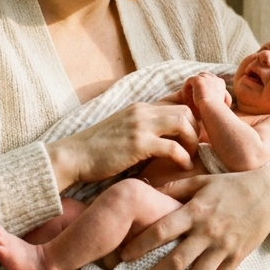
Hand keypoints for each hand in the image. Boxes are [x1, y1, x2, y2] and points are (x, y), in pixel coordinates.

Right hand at [46, 102, 198, 188]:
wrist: (73, 156)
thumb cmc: (96, 150)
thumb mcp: (122, 131)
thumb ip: (142, 129)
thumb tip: (163, 140)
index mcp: (139, 107)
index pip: (176, 102)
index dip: (191, 118)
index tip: (196, 135)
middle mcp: (142, 111)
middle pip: (186, 110)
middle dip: (197, 129)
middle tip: (197, 148)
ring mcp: (140, 126)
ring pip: (183, 123)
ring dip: (193, 141)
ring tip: (190, 157)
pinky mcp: (138, 144)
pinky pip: (173, 147)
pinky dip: (183, 157)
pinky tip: (183, 167)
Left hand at [121, 165, 269, 269]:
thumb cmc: (231, 185)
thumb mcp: (202, 180)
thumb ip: (175, 187)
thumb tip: (145, 188)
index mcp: (196, 211)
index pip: (163, 230)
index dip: (142, 244)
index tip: (123, 256)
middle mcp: (208, 232)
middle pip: (177, 261)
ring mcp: (224, 248)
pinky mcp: (236, 259)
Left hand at [187, 72, 229, 107]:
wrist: (212, 108)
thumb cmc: (218, 110)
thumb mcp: (224, 103)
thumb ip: (224, 100)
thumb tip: (227, 103)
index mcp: (220, 82)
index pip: (211, 79)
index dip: (205, 83)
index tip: (201, 91)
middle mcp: (214, 78)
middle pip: (203, 75)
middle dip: (198, 81)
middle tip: (192, 90)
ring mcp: (205, 78)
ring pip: (195, 78)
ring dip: (192, 85)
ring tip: (187, 95)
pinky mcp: (198, 80)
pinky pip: (189, 81)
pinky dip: (186, 87)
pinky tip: (184, 96)